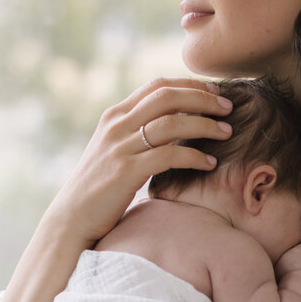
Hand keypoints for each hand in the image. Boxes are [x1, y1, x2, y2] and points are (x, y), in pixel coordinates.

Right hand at [47, 77, 233, 246]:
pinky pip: (169, 156)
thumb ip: (137, 132)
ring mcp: (120, 147)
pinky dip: (194, 157)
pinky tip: (210, 164)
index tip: (215, 91)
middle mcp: (116, 125)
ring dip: (205, 126)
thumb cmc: (100, 187)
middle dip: (203, 98)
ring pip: (172, 124)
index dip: (190, 84)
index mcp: (115, 115)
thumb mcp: (115, 150)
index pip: (157, 86)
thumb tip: (173, 123)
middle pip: (168, 97)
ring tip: (227, 132)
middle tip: (228, 106)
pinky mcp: (126, 171)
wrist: (72, 217)